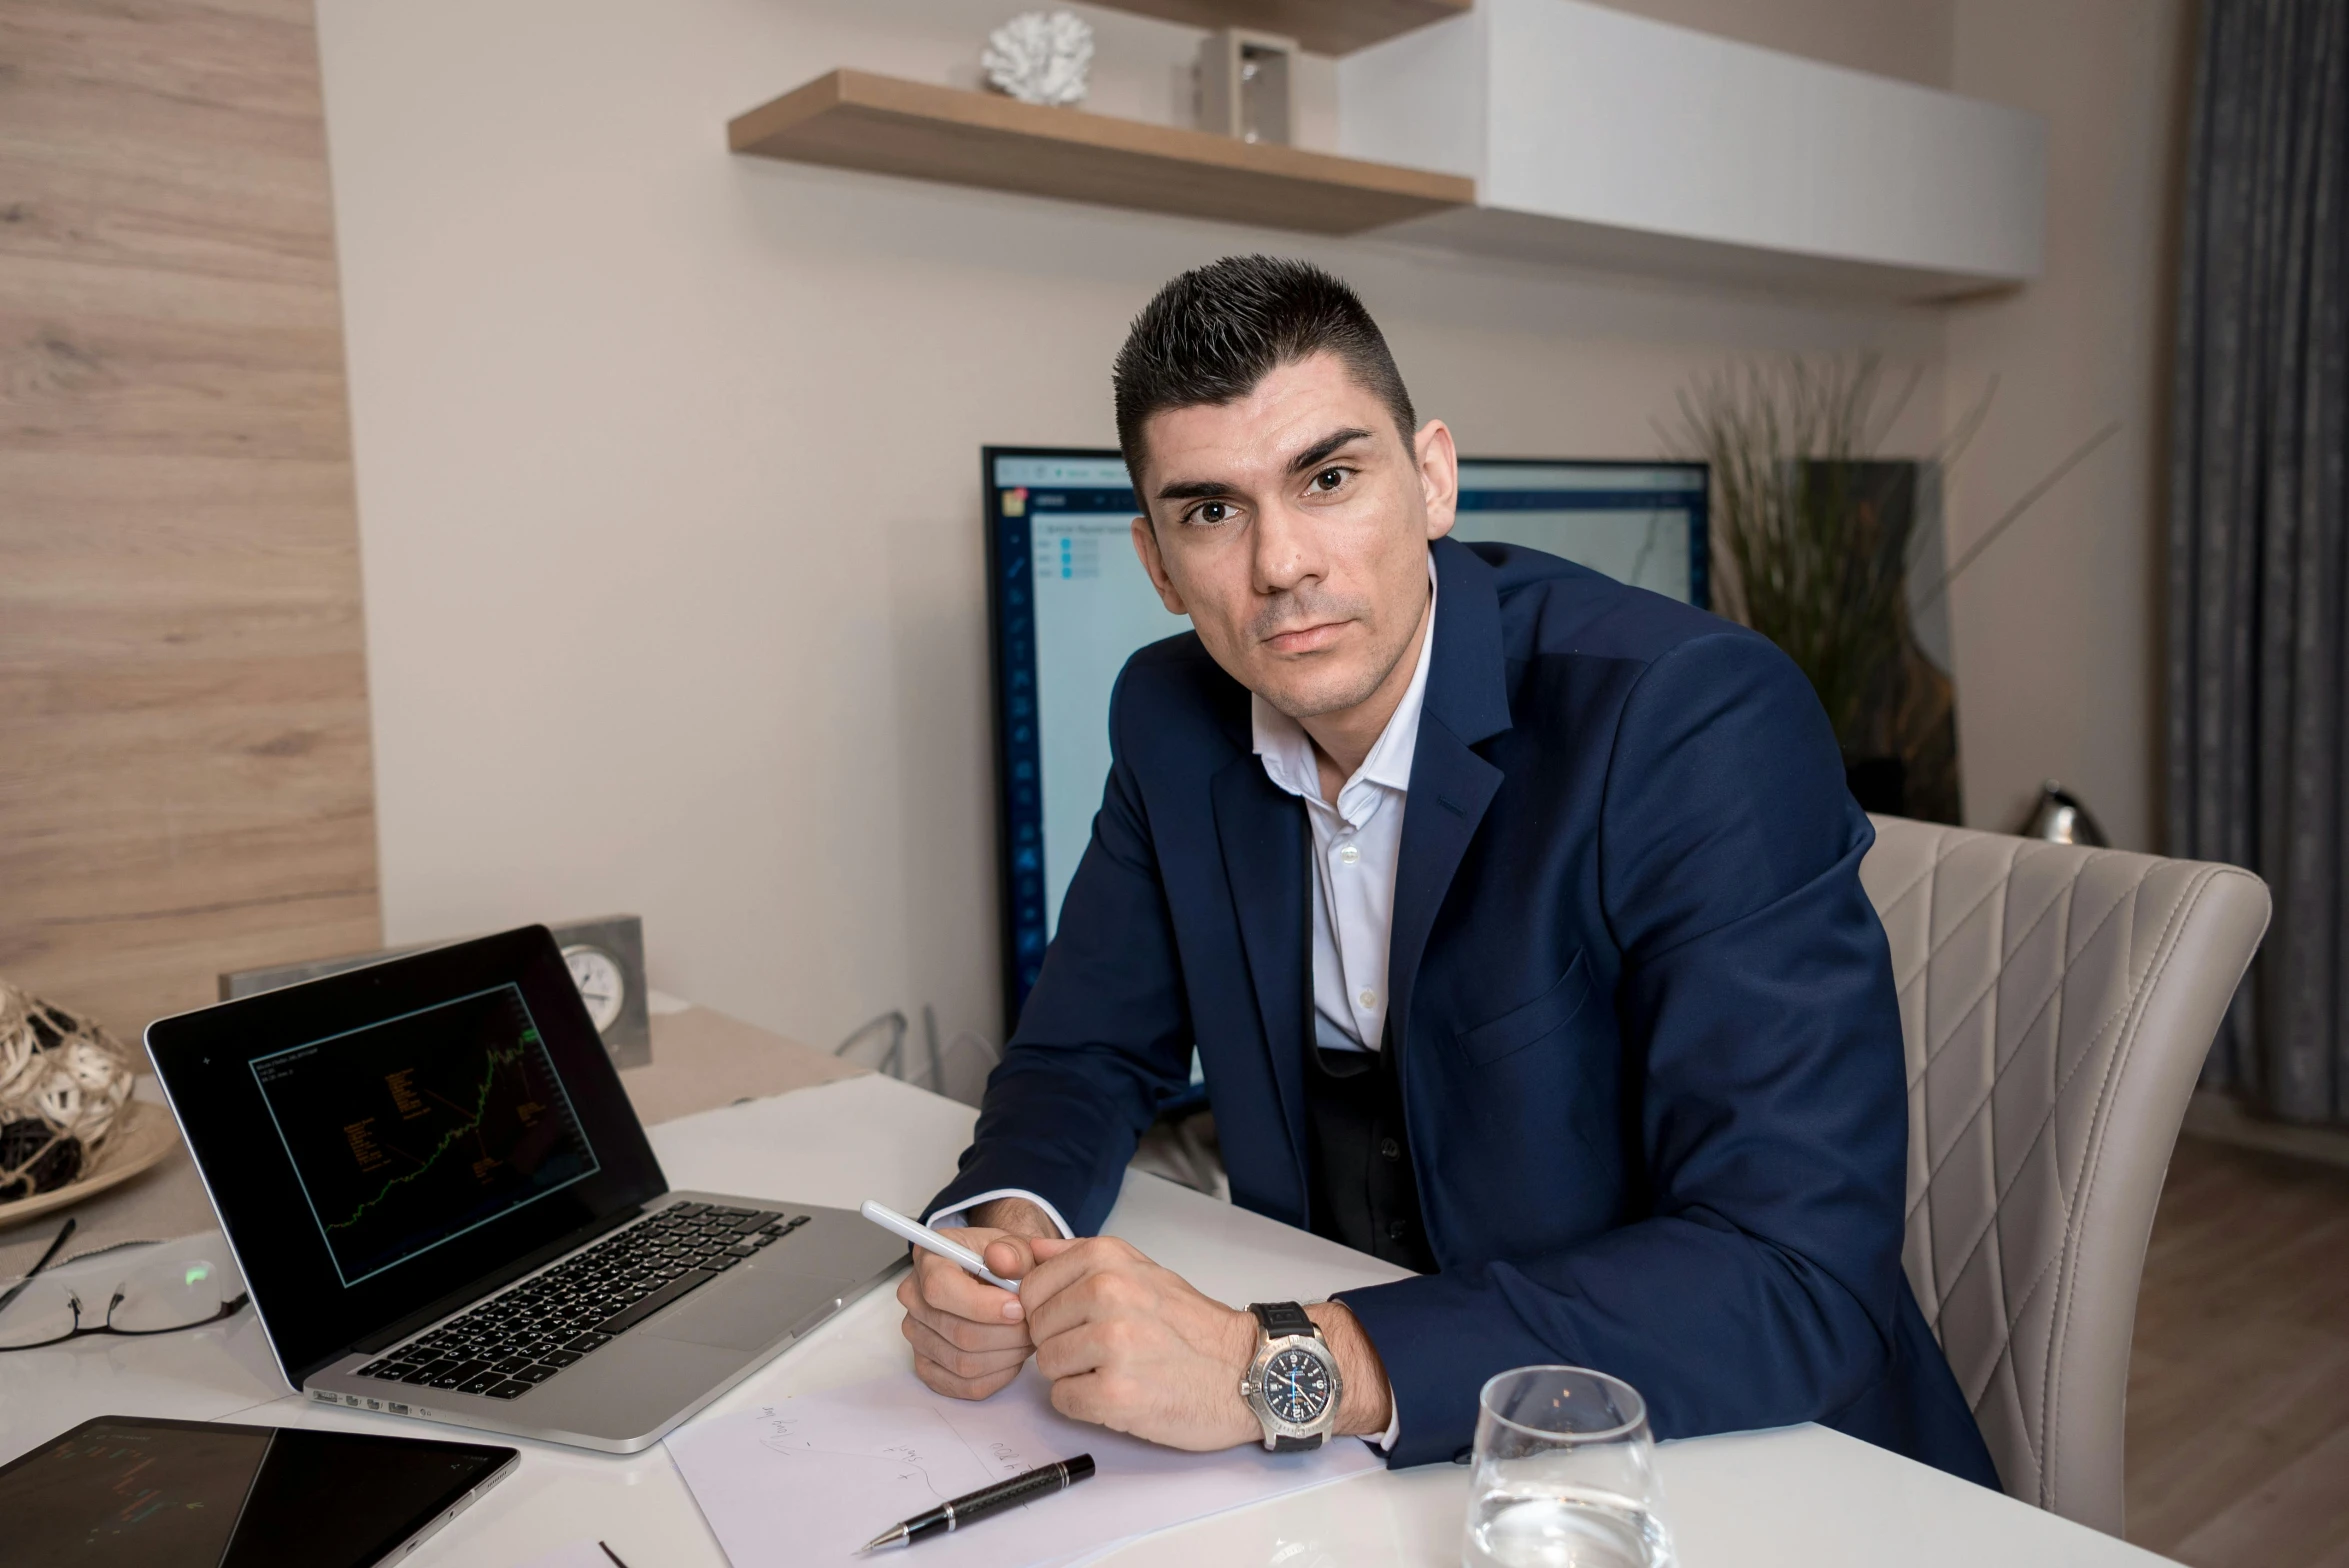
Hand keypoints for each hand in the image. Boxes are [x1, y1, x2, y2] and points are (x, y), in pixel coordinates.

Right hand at [895, 1200, 1058, 1400]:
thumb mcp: (1015, 1245)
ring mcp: (918, 1336)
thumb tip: (1005, 1260)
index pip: (941, 1289)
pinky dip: (999, 1375)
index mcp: (929, 1260)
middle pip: (959, 1333)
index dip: (983, 1305)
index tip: (1018, 1308)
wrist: (995, 1277)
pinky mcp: (927, 1366)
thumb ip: (1014, 1250)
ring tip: (1027, 1337)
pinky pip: (966, 1386)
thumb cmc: (1001, 1261)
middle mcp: (914, 1299)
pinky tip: (1012, 1354)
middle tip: (1034, 1325)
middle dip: (1008, 1334)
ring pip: (965, 1364)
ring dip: (1007, 1355)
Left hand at [1020, 1235, 1261, 1449]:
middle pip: (1036, 1328)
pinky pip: (1062, 1400)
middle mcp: (1107, 1294)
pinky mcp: (1115, 1393)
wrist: (1245, 1371)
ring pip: (1047, 1364)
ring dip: (1074, 1375)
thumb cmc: (1193, 1328)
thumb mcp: (1141, 1270)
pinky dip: (1085, 1404)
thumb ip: (1079, 1256)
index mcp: (1107, 1260)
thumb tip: (1025, 1250)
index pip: (1030, 1287)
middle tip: (1107, 1350)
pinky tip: (1120, 1392)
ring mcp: (1112, 1344)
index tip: (1079, 1320)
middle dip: (1062, 1343)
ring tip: (1117, 1369)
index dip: (1049, 1310)